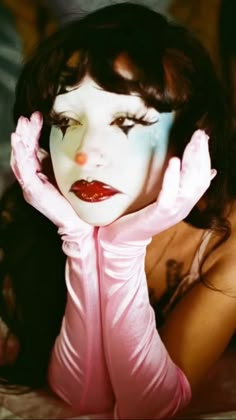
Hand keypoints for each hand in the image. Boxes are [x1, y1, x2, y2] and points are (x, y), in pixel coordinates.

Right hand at [10, 112, 91, 235]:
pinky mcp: (33, 191)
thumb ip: (62, 161)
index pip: (33, 149)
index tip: (38, 116)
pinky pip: (23, 170)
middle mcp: (33, 179)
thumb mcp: (68, 173)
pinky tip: (19, 142)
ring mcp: (31, 186)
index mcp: (40, 173)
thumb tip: (68, 141)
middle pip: (24, 152)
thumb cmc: (75, 199)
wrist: (80, 222)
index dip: (33, 132)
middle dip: (24, 133)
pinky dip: (20, 154)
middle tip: (27, 117)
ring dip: (20, 141)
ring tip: (21, 125)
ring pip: (20, 159)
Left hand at [100, 129, 214, 243]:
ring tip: (193, 144)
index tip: (203, 137)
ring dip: (192, 163)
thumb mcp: (161, 198)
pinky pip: (170, 195)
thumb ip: (174, 185)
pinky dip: (173, 178)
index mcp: (184, 203)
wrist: (123, 239)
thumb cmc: (140, 215)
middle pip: (199, 180)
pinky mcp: (158, 215)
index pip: (203, 179)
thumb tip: (184, 167)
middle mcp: (182, 208)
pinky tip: (174, 162)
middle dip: (202, 156)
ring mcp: (172, 212)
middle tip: (201, 135)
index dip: (205, 158)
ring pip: (190, 186)